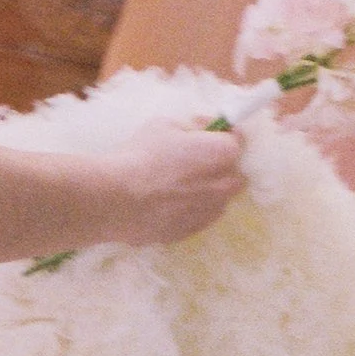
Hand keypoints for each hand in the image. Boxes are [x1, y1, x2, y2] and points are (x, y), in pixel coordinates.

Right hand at [90, 123, 247, 249]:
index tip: (209, 134)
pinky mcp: (194, 231)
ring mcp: (211, 211)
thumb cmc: (141, 156)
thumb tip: (204, 129)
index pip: (238, 140)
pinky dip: (191, 208)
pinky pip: (200, 215)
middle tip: (193, 160)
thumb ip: (193, 127)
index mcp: (223, 153)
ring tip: (176, 184)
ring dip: (207, 189)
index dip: (222, 135)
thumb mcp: (165, 125)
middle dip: (220, 165)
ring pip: (218, 197)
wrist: (116, 200)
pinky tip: (167, 202)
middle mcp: (225, 184)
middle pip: (234, 172)